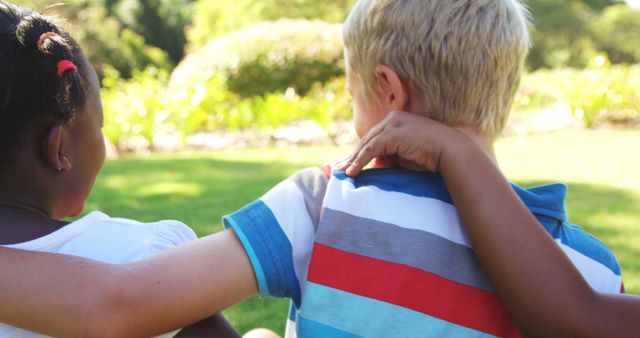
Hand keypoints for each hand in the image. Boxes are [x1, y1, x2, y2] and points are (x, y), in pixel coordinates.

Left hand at [336, 111, 459, 175]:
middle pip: (367, 139)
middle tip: (339, 168)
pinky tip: (353, 172)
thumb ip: (389, 157)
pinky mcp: (392, 134)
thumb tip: (374, 165)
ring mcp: (392, 124)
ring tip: (343, 173)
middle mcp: (392, 119)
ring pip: (366, 144)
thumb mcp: (405, 156)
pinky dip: (360, 161)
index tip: (350, 164)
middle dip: (352, 155)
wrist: (450, 151)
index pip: (374, 137)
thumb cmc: (432, 156)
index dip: (360, 151)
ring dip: (353, 160)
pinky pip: (371, 149)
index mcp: (396, 121)